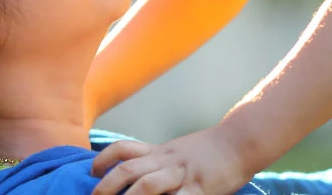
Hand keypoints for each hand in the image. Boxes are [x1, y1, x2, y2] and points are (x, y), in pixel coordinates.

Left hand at [89, 128, 247, 194]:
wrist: (240, 142)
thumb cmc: (211, 150)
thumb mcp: (180, 150)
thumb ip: (160, 161)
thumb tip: (139, 173)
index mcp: (161, 152)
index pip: (125, 149)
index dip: (104, 159)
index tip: (90, 171)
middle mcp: (167, 161)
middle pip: (129, 169)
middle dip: (106, 185)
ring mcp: (182, 175)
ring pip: (147, 185)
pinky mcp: (199, 189)